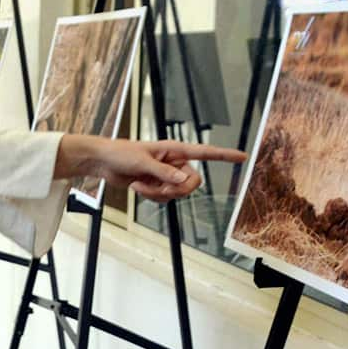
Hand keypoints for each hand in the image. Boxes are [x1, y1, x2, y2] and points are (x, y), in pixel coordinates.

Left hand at [54, 135, 246, 201]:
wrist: (104, 162)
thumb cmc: (121, 154)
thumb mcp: (142, 162)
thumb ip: (164, 172)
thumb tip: (185, 180)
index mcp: (175, 150)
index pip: (205, 152)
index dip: (224, 155)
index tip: (243, 157)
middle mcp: (174, 162)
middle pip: (193, 183)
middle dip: (177, 190)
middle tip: (159, 188)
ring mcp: (167, 175)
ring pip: (178, 194)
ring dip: (158, 194)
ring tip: (140, 184)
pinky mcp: (158, 186)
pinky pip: (165, 199)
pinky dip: (151, 197)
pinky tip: (138, 187)